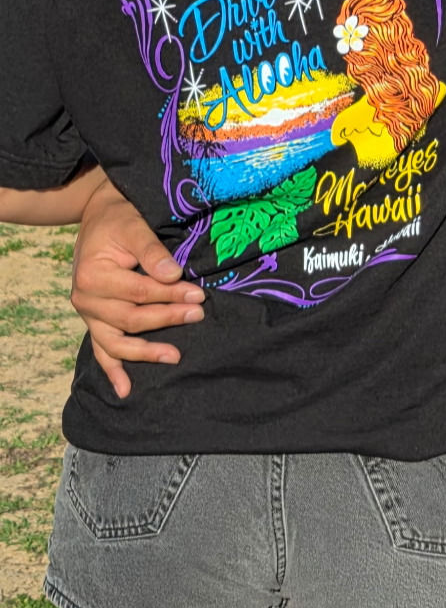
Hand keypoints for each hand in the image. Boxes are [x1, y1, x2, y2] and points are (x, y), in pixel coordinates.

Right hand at [71, 178, 204, 398]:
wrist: (99, 217)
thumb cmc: (119, 220)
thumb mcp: (134, 225)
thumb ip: (152, 251)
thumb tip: (173, 275)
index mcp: (92, 275)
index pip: (138, 292)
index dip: (169, 295)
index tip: (198, 295)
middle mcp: (85, 299)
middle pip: (131, 318)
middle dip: (167, 318)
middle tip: (198, 314)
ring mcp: (88, 314)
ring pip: (118, 341)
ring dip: (146, 352)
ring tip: (175, 357)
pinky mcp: (94, 321)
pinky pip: (101, 350)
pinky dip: (113, 371)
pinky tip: (126, 390)